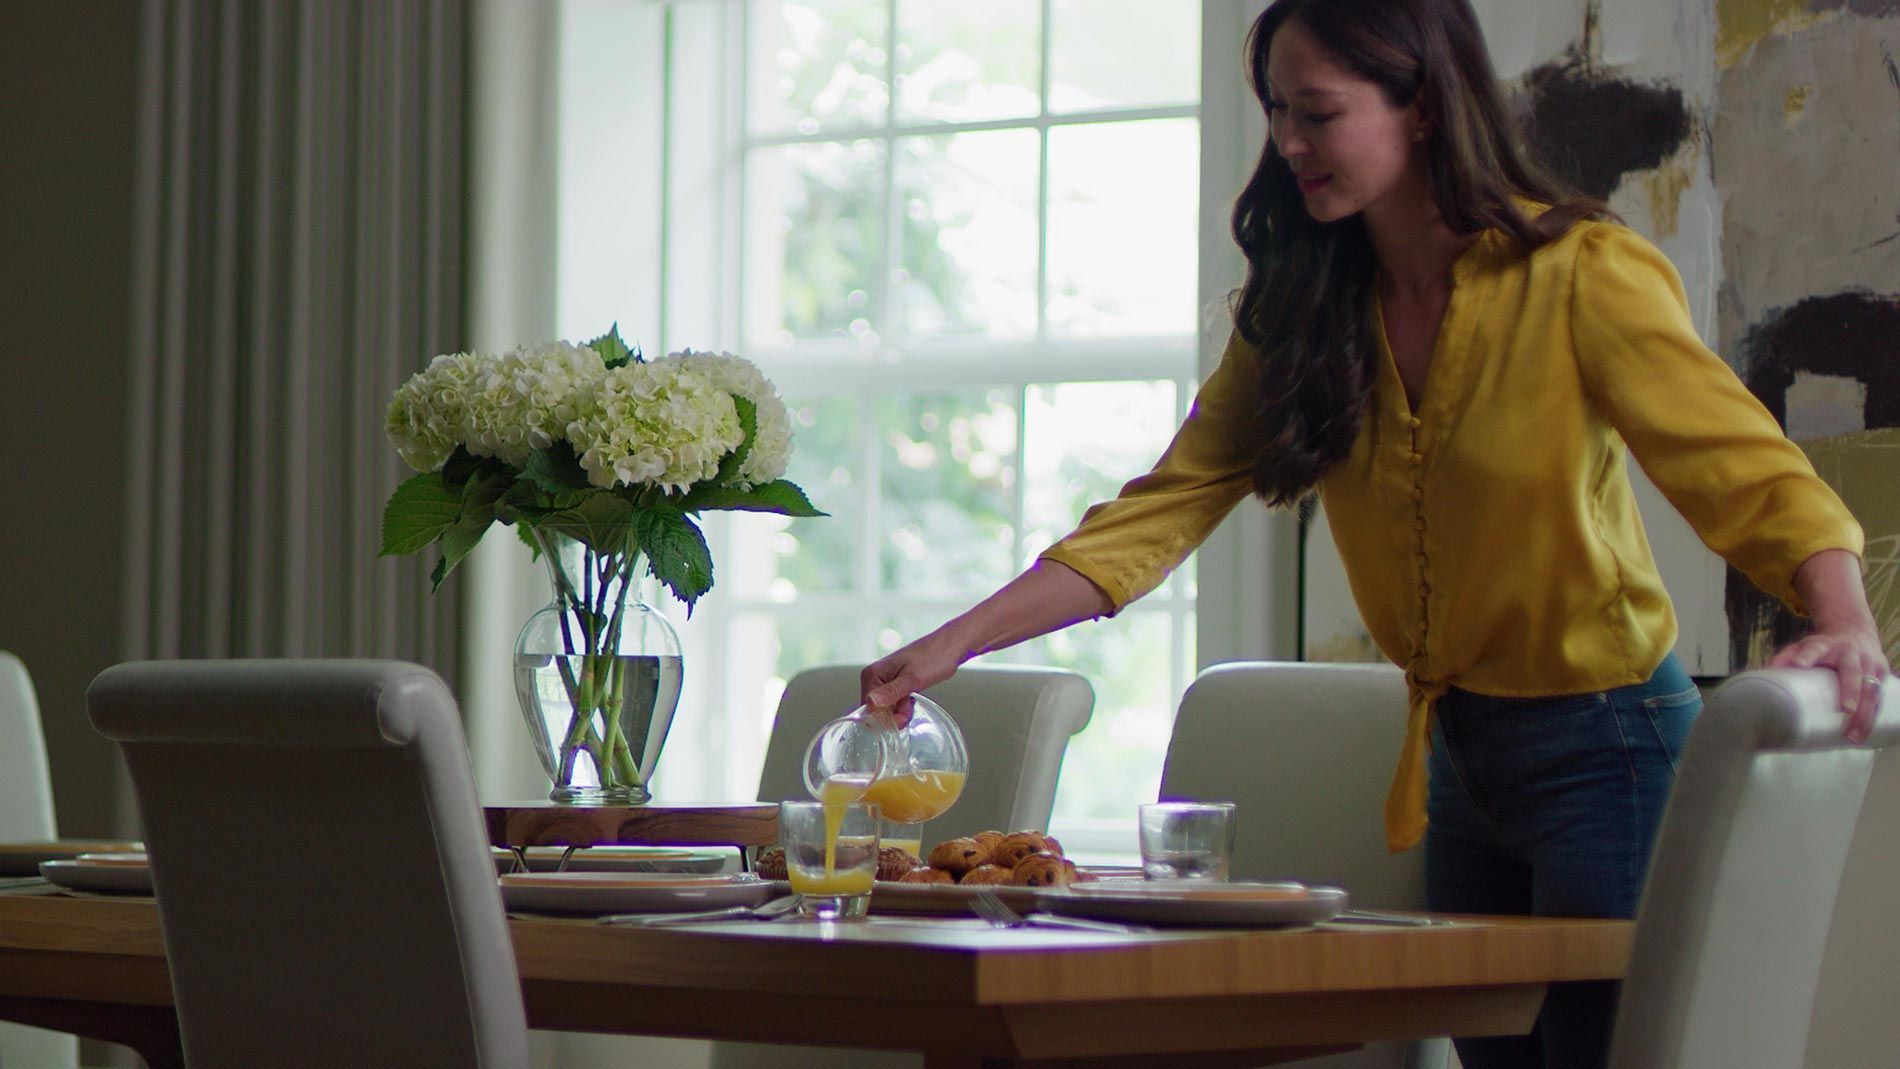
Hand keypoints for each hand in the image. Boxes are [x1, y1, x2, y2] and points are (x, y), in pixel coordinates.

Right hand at [862, 633, 964, 727]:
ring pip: (886, 709)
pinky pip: (892, 703)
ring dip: (900, 711)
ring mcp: (884, 680)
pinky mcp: (893, 683)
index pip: (868, 708)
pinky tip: (911, 699)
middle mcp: (874, 676)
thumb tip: (871, 702)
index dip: (885, 718)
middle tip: (909, 707)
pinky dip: (902, 706)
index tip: (902, 717)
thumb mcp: (913, 679)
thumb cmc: (934, 657)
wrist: (949, 647)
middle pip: (876, 710)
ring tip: (912, 701)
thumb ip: (892, 692)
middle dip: (894, 715)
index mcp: (872, 674)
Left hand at [1769, 625, 1889, 743]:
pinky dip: (1873, 716)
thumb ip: (1786, 658)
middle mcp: (1850, 653)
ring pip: (1871, 690)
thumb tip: (1768, 673)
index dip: (1806, 656)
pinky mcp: (1882, 673)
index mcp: (1826, 645)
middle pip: (1852, 672)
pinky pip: (1879, 698)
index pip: (1814, 649)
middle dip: (1850, 691)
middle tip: (1846, 710)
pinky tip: (1865, 734)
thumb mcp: (1803, 646)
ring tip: (1854, 736)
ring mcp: (1869, 663)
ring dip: (1865, 714)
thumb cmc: (1823, 646)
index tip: (1799, 664)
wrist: (1855, 632)